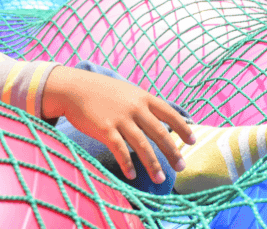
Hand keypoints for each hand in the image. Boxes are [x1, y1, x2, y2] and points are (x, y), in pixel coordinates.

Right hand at [42, 65, 194, 183]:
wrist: (74, 88)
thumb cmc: (101, 91)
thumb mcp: (126, 91)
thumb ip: (142, 104)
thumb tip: (159, 120)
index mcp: (142, 97)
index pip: (170, 113)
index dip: (183, 127)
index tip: (192, 140)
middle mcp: (135, 107)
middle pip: (160, 133)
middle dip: (172, 152)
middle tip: (181, 167)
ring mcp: (121, 118)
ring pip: (143, 145)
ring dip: (153, 164)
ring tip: (160, 179)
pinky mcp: (105, 128)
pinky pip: (120, 150)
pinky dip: (127, 164)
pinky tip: (132, 175)